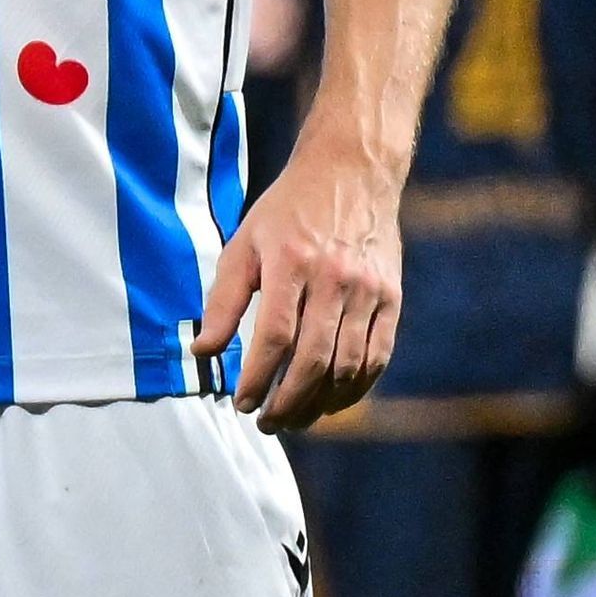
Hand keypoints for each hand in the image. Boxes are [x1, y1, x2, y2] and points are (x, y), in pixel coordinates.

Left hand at [200, 138, 402, 429]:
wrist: (352, 174)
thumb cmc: (287, 212)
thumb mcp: (243, 244)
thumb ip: (223, 300)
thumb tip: (203, 351)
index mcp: (291, 263)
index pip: (275, 336)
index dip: (257, 376)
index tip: (241, 402)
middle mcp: (335, 279)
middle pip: (314, 359)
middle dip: (287, 401)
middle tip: (266, 422)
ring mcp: (369, 291)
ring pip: (348, 365)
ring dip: (320, 402)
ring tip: (293, 418)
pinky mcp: (392, 298)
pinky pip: (377, 355)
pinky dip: (355, 387)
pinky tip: (331, 402)